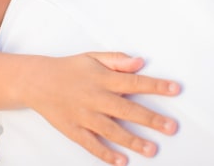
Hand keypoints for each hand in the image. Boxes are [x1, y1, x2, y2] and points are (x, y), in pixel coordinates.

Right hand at [24, 52, 179, 165]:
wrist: (37, 81)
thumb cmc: (70, 68)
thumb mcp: (93, 57)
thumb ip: (117, 60)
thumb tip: (140, 62)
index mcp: (102, 78)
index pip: (134, 82)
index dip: (156, 86)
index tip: (175, 89)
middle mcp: (95, 97)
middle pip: (126, 109)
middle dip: (150, 119)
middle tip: (171, 127)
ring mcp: (84, 115)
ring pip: (111, 130)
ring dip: (132, 140)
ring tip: (152, 149)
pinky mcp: (73, 130)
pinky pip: (91, 144)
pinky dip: (105, 154)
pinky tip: (121, 161)